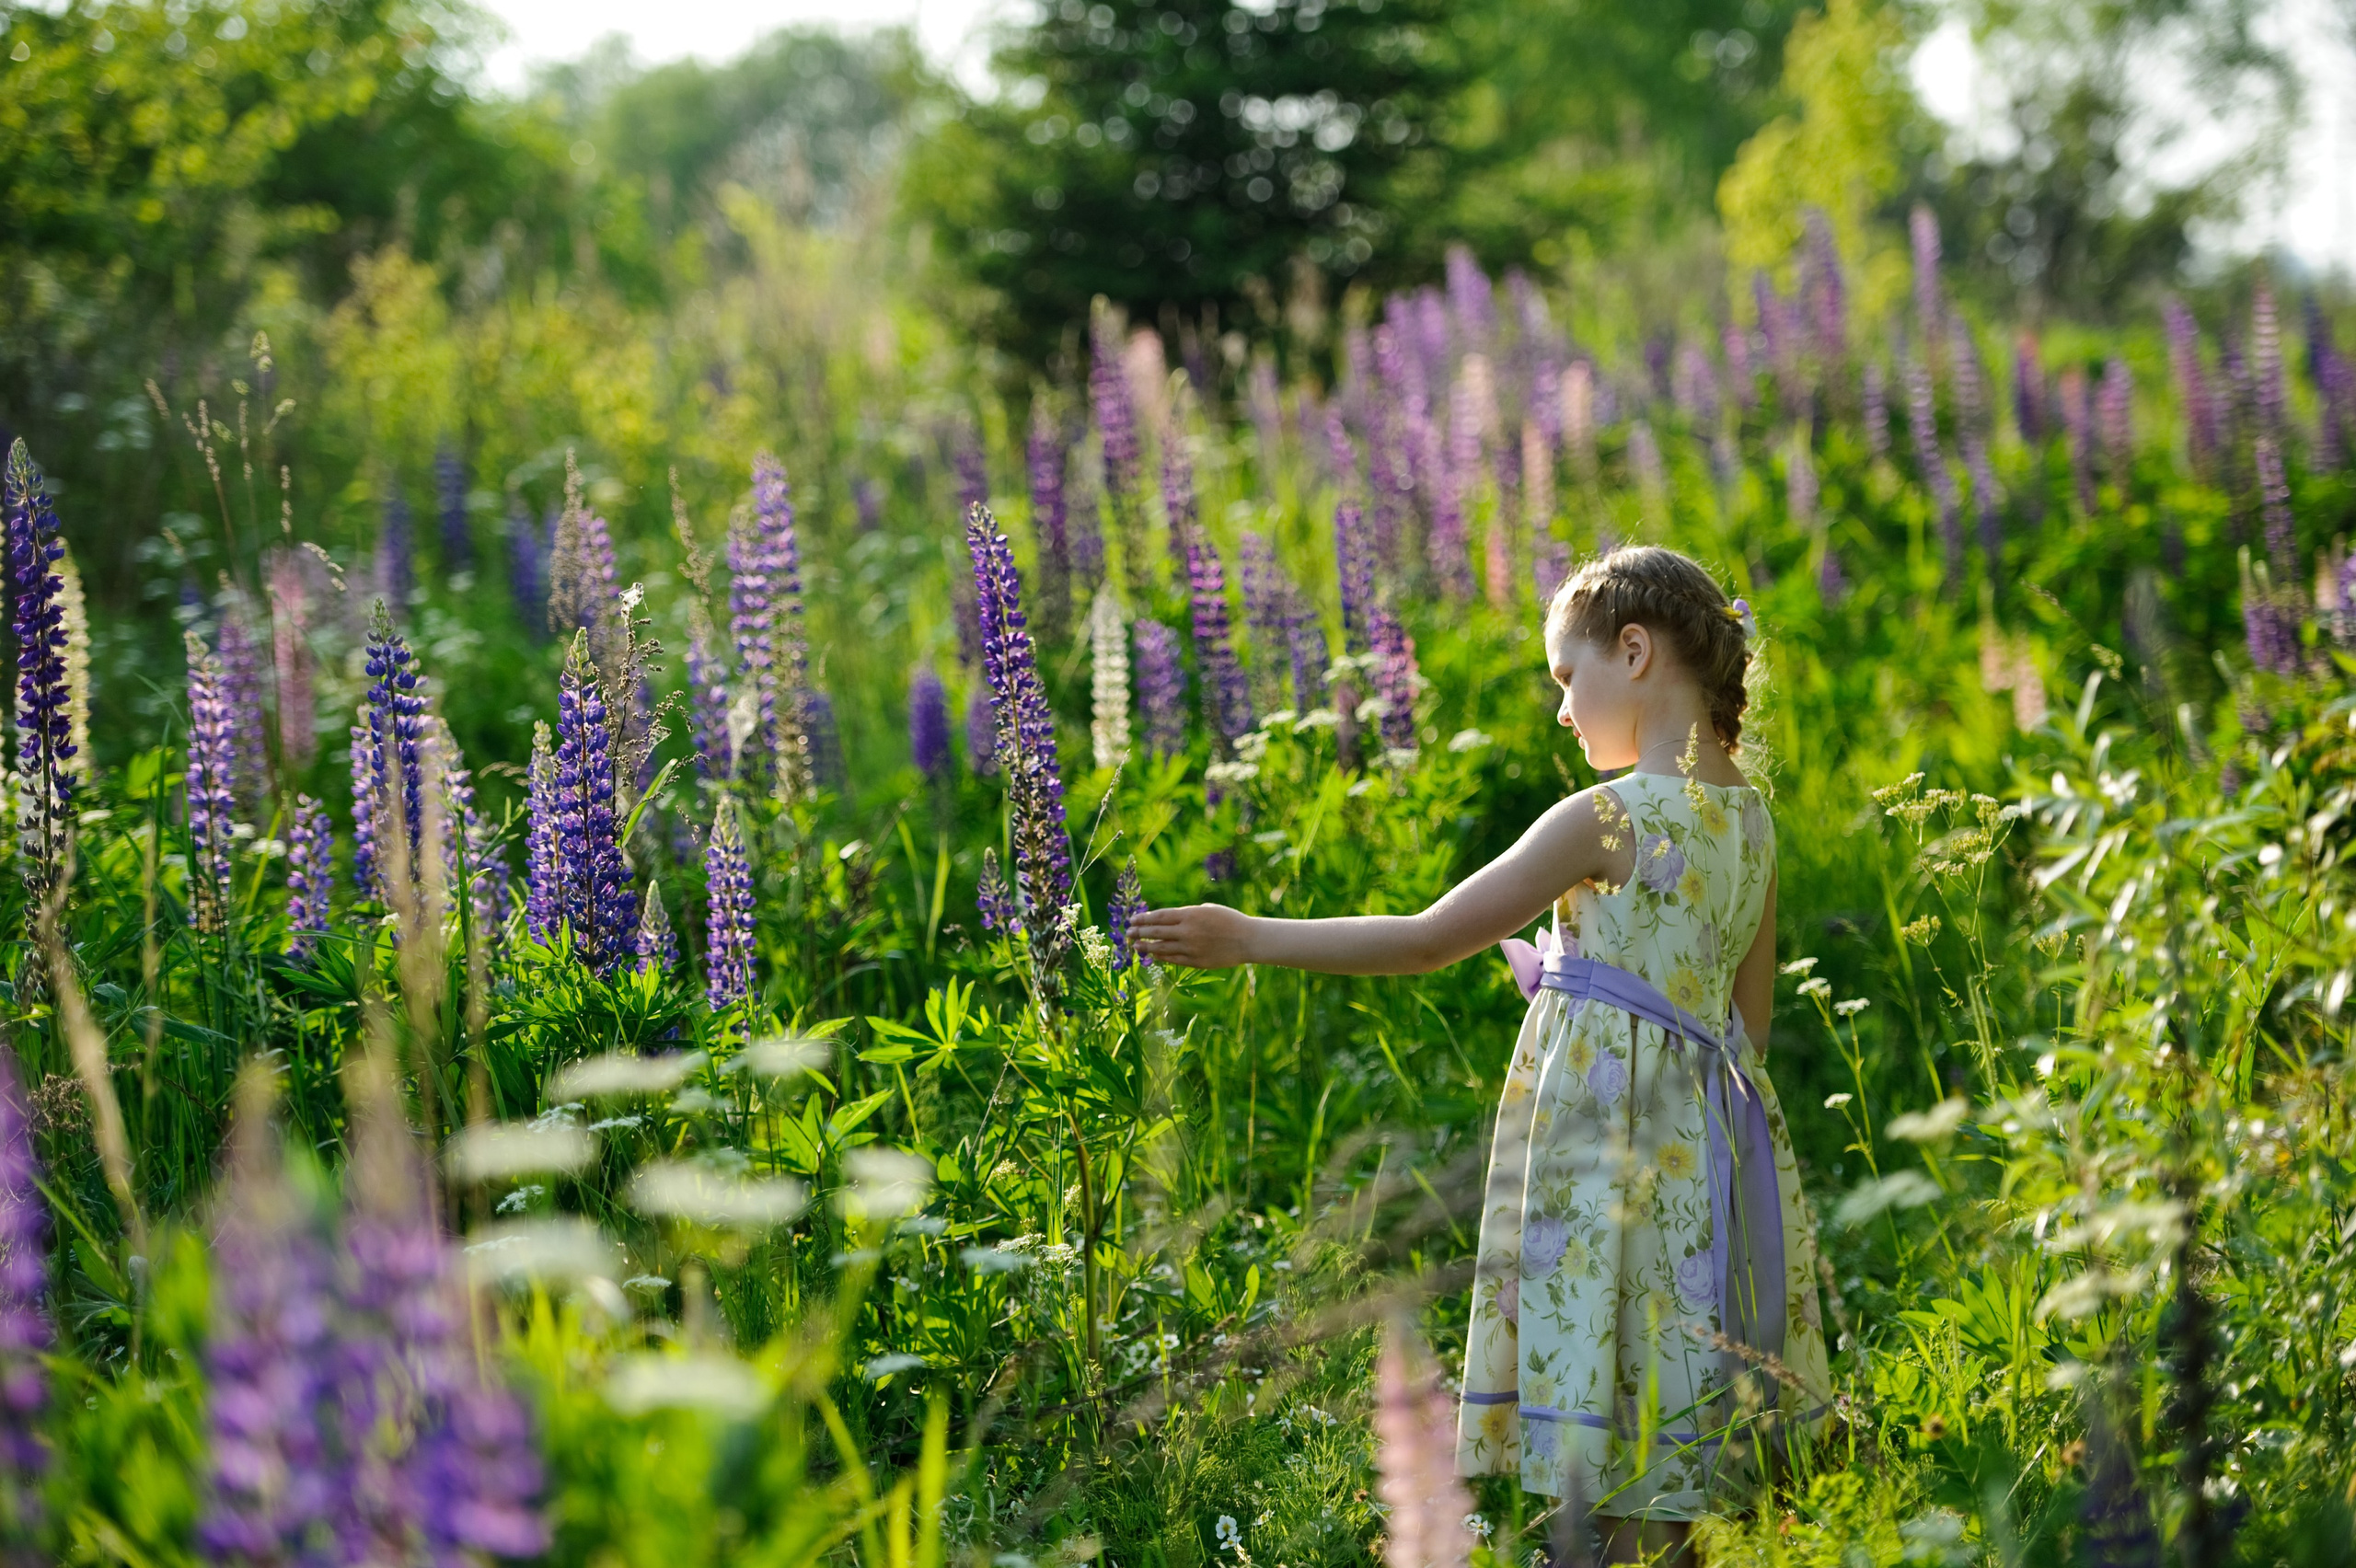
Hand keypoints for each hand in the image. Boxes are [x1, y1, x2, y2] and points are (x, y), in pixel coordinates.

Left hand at [1127, 904, 1254, 969]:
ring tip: (1136, 946)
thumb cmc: (1229, 920)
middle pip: (1156, 932)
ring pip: (1161, 948)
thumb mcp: (1207, 909)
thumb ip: (1187, 914)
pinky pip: (1172, 959)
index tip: (1133, 920)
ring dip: (1146, 947)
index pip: (1159, 916)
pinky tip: (1153, 955)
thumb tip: (1169, 920)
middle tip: (1128, 933)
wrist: (1248, 939)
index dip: (1143, 919)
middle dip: (1139, 932)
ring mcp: (1190, 948)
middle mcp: (1187, 931)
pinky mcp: (1195, 961)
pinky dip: (1160, 956)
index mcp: (1190, 915)